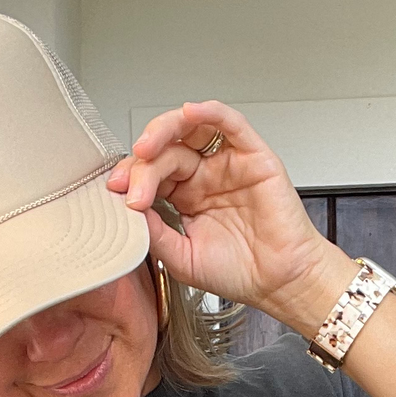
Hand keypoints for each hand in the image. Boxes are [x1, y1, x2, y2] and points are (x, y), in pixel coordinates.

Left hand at [106, 101, 355, 332]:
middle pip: (166, 152)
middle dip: (143, 167)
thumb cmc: (240, 272)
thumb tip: (127, 206)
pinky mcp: (254, 157)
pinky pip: (230, 124)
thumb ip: (155, 232)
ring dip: (165, 130)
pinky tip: (190, 113)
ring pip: (192, 129)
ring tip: (147, 147)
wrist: (280, 283)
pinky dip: (210, 113)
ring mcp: (228, 164)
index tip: (115, 192)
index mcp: (186, 197)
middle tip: (131, 187)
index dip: (131, 178)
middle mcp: (205, 176)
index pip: (151, 174)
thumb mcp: (181, 258)